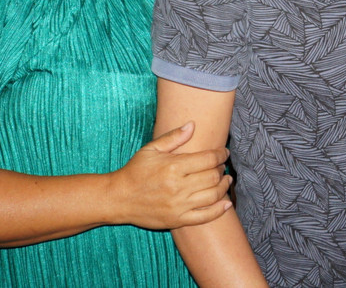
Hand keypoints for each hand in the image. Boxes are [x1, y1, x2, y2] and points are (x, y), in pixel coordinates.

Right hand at [107, 122, 231, 229]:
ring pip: (213, 196)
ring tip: (226, 180)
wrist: (118, 198)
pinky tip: (227, 202)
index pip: (208, 159)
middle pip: (213, 177)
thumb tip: (192, 125)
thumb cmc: (135, 171)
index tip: (224, 152)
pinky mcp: (177, 220)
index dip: (220, 154)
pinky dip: (219, 210)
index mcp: (174, 167)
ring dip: (224, 187)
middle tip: (222, 166)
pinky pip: (205, 217)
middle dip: (222, 169)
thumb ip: (173, 137)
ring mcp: (179, 205)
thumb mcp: (151, 149)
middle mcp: (178, 187)